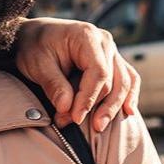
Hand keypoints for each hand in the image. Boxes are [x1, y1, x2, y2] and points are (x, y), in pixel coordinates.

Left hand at [14, 18, 140, 132]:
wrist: (35, 37)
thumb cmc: (34, 47)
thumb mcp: (37, 64)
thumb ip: (53, 84)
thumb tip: (66, 108)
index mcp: (86, 36)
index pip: (98, 72)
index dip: (89, 98)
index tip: (75, 118)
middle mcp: (104, 42)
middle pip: (113, 80)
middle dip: (96, 106)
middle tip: (74, 124)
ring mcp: (111, 51)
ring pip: (124, 82)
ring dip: (113, 107)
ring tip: (98, 127)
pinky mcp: (112, 62)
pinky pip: (128, 79)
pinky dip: (128, 96)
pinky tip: (127, 113)